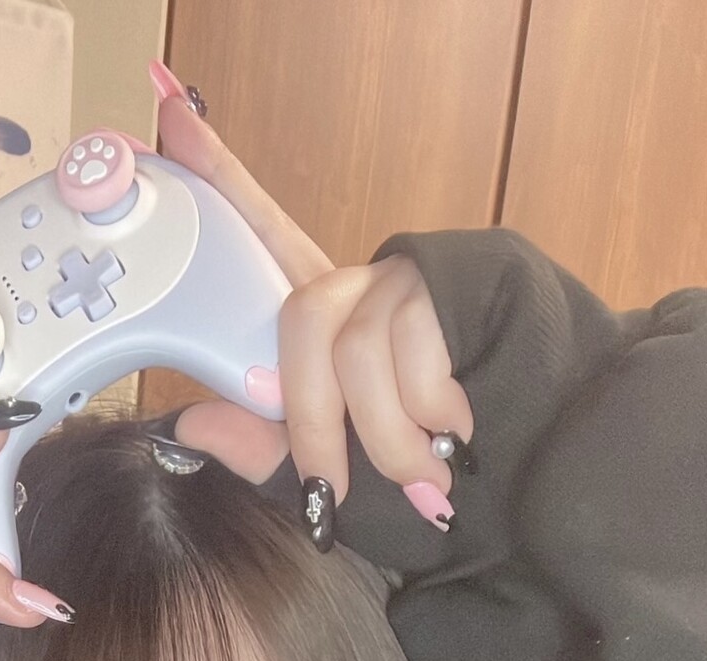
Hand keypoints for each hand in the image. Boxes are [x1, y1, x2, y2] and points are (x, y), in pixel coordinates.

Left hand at [155, 95, 473, 515]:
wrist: (533, 460)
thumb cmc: (423, 465)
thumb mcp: (331, 471)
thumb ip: (264, 451)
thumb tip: (191, 425)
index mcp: (322, 323)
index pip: (265, 239)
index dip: (223, 181)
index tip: (172, 123)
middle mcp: (359, 285)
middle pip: (302, 319)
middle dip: (310, 422)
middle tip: (330, 490)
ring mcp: (408, 279)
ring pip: (358, 349)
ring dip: (383, 436)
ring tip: (417, 475)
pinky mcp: (458, 283)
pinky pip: (416, 347)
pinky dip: (428, 409)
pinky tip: (454, 429)